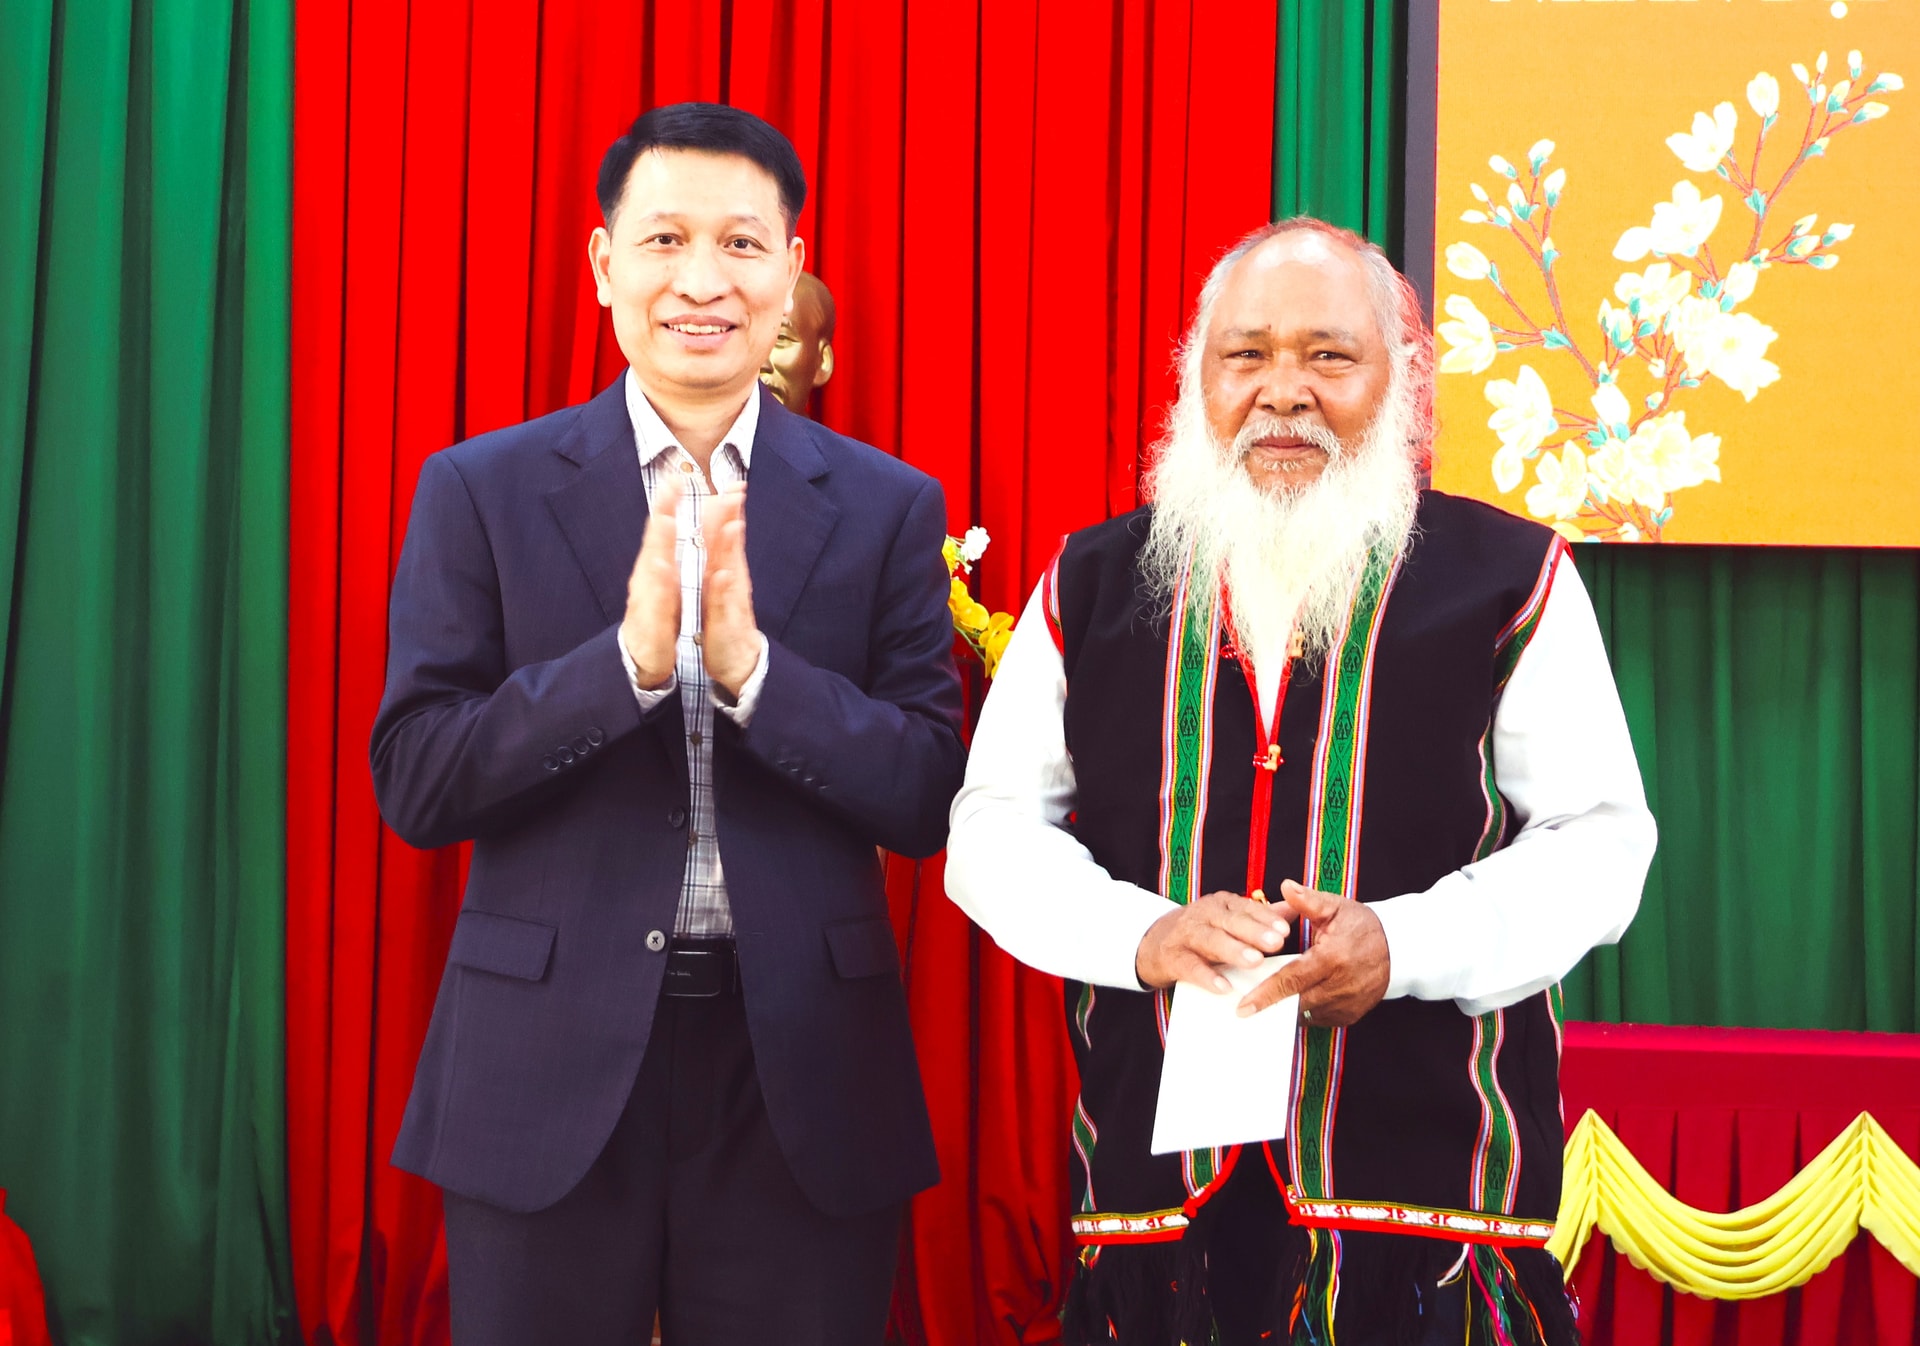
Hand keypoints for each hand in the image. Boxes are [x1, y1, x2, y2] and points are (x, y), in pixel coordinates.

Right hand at [621, 475, 682, 688]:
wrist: (643, 657)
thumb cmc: (656, 615)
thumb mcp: (664, 579)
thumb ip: (664, 551)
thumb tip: (665, 521)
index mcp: (656, 566)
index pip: (662, 529)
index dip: (667, 502)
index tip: (675, 474)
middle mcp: (648, 576)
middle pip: (655, 538)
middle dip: (662, 510)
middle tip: (669, 482)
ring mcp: (646, 596)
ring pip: (652, 564)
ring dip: (659, 540)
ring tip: (666, 517)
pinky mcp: (649, 618)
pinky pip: (655, 598)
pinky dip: (659, 582)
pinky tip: (663, 566)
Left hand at [700, 482, 761, 697]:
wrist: (739, 659)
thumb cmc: (728, 619)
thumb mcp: (722, 583)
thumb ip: (723, 555)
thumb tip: (724, 525)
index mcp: (726, 569)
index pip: (725, 533)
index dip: (727, 507)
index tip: (729, 481)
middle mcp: (733, 579)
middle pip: (731, 543)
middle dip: (732, 516)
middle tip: (735, 489)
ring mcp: (732, 599)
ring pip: (731, 568)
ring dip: (732, 547)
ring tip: (732, 523)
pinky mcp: (728, 621)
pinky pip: (726, 603)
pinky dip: (725, 588)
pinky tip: (724, 574)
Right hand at [1135, 891, 1292, 994]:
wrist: (1153, 943)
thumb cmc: (1202, 932)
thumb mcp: (1228, 919)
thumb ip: (1259, 916)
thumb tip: (1294, 910)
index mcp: (1221, 904)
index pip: (1246, 908)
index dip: (1265, 918)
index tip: (1286, 930)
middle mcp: (1203, 915)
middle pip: (1230, 921)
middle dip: (1254, 932)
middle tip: (1277, 943)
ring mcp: (1186, 935)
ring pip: (1211, 940)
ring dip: (1233, 950)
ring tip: (1255, 962)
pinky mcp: (1173, 957)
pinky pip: (1191, 967)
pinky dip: (1207, 977)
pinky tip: (1224, 987)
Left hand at [1237, 880, 1388, 1022]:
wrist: (1398, 949)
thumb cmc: (1363, 926)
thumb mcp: (1336, 907)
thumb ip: (1308, 900)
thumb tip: (1285, 886)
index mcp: (1333, 958)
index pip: (1293, 979)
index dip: (1267, 994)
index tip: (1244, 1006)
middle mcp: (1340, 986)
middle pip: (1296, 1002)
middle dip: (1270, 1006)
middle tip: (1244, 1005)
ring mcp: (1347, 1004)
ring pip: (1306, 1014)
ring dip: (1285, 1010)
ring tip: (1265, 1003)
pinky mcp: (1350, 1015)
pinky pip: (1318, 1019)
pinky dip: (1303, 1012)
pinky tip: (1291, 1002)